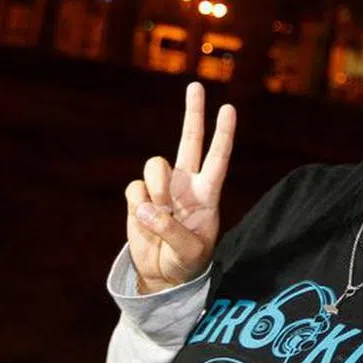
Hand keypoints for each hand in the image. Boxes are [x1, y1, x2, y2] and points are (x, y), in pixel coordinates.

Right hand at [125, 82, 235, 292]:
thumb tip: (146, 207)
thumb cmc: (186, 263)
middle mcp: (186, 184)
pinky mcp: (138, 198)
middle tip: (196, 85)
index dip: (223, 134)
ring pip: (155, 165)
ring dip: (155, 186)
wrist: (164, 277)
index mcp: (207, 193)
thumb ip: (170, 230)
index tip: (229, 108)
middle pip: (190, 139)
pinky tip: (144, 220)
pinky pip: (134, 188)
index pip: (218, 158)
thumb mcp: (188, 252)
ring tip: (158, 212)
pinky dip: (137, 204)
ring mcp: (161, 189)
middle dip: (194, 113)